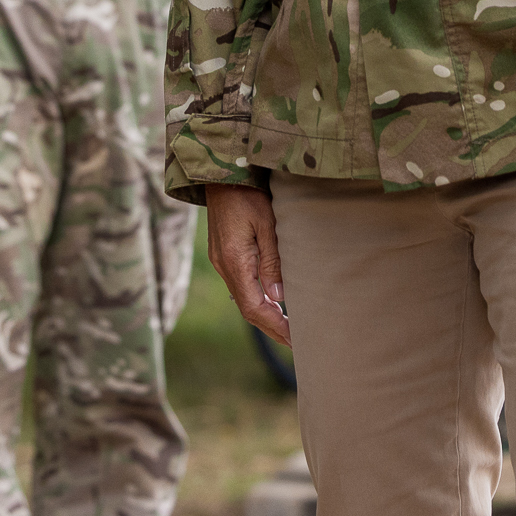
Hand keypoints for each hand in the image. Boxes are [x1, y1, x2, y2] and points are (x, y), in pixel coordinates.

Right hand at [203, 183, 289, 344]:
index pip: (254, 307)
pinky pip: (240, 286)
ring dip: (265, 315)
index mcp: (234, 261)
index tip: (295, 339)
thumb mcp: (267, 224)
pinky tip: (271, 302)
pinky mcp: (223, 254)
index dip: (274, 326)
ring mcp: (221, 260)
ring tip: (288, 328)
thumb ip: (272, 260)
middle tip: (295, 342)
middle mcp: (224, 265)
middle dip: (271, 327)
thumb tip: (278, 296)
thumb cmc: (247, 194)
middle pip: (248, 308)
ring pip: (244, 298)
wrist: (220, 172)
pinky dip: (257, 299)